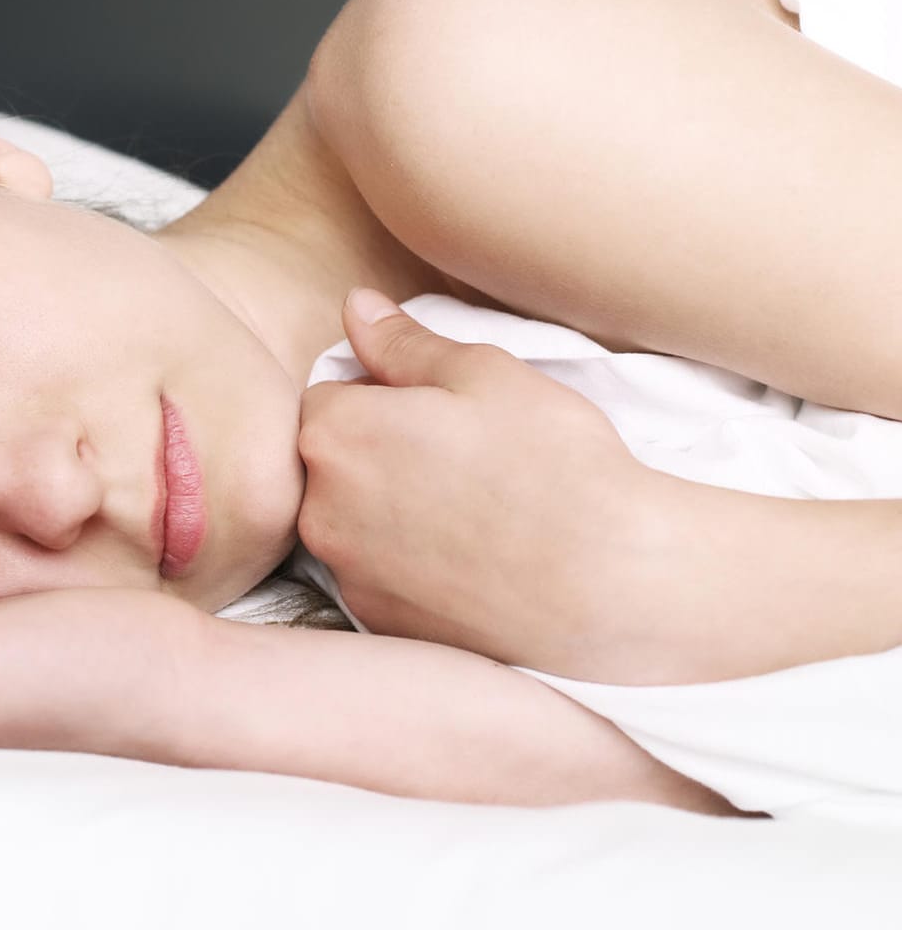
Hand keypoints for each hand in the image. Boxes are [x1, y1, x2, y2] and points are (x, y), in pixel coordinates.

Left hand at [296, 289, 665, 674]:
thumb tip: (355, 308)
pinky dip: (407, 564)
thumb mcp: (485, 375)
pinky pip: (376, 574)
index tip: (437, 414)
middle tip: (459, 461)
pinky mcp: (377, 620)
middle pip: (329, 462)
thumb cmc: (554, 465)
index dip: (380, 398)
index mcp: (335, 434)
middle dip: (376, 454)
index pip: (326, 397)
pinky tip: (468, 560)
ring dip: (386, 511)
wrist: (610, 584)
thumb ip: (404, 343)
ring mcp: (346, 572)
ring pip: (349, 521)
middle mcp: (318, 508)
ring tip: (469, 512)